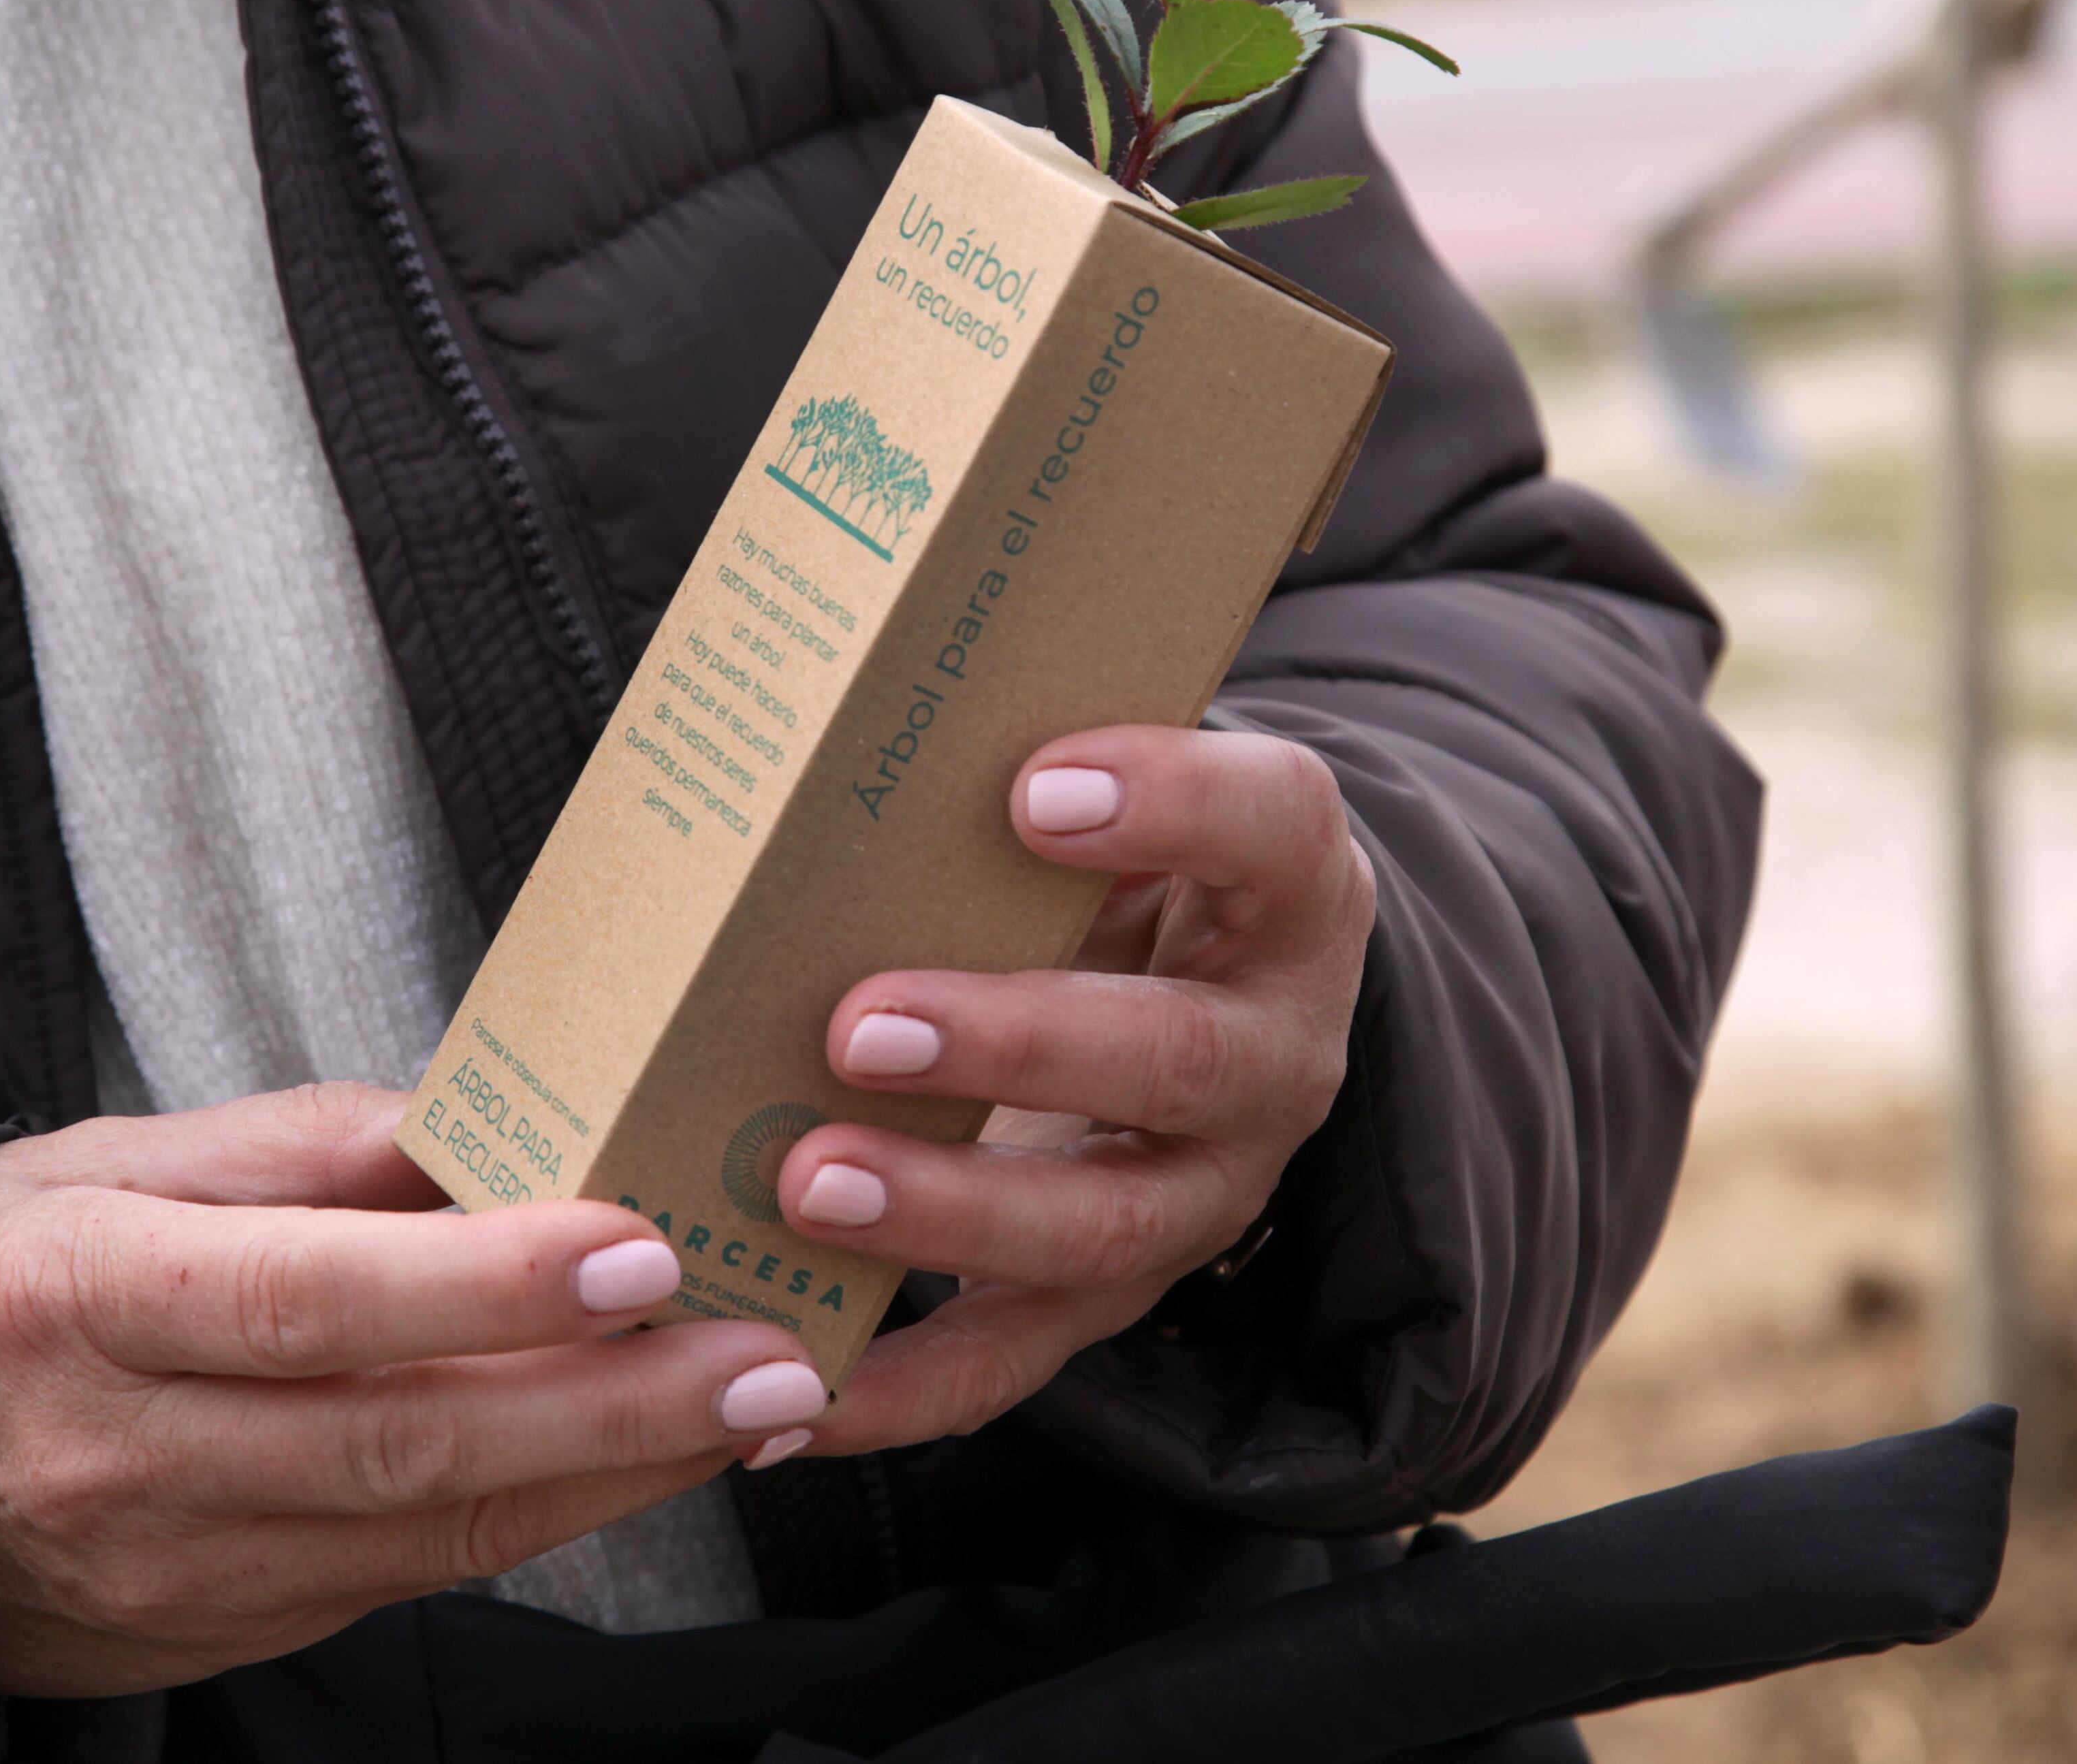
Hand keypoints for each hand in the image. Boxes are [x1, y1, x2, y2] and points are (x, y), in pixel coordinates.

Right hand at [0, 1084, 827, 1694]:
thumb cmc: (31, 1270)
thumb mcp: (130, 1158)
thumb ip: (316, 1142)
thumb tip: (501, 1115)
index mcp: (80, 1293)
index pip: (299, 1297)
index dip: (475, 1285)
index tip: (630, 1252)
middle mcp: (124, 1446)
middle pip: (392, 1436)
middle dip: (605, 1403)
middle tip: (760, 1349)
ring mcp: (182, 1560)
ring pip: (430, 1527)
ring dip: (618, 1466)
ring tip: (759, 1396)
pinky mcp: (240, 1623)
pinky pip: (425, 1572)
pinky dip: (562, 1511)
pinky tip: (664, 1451)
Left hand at [777, 724, 1370, 1451]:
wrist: (1197, 983)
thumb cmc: (1115, 861)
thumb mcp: (1115, 791)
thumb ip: (1020, 747)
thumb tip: (821, 679)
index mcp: (1291, 889)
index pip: (1271, 824)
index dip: (1171, 804)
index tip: (1031, 789)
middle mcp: (1275, 1054)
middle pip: (1176, 1058)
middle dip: (1015, 1045)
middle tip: (861, 1022)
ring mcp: (1206, 1188)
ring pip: (1103, 1225)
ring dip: (950, 1213)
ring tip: (807, 1184)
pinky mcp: (1118, 1290)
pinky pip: (1016, 1360)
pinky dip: (899, 1390)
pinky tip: (786, 1397)